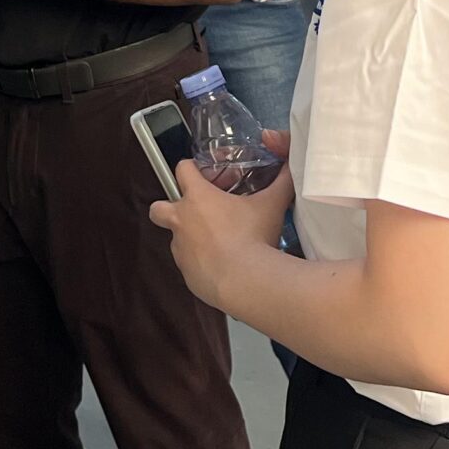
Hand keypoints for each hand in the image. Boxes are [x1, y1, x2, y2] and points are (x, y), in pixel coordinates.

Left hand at [149, 151, 293, 312]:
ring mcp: (180, 250)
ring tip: (220, 243)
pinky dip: (201, 262)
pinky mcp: (186, 274)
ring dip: (191, 237)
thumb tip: (291, 167)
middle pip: (157, 208)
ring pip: (177, 239)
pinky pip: (189, 264)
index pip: (182, 169)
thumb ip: (282, 182)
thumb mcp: (272, 204)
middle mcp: (181, 221)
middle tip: (195, 213)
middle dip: (168, 207)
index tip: (204, 174)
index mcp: (197, 197)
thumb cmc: (254, 237)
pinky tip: (223, 265)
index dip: (192, 168)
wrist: (245, 281)